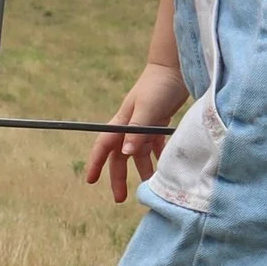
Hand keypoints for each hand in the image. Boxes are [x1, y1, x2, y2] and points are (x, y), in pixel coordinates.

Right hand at [85, 59, 189, 198]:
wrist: (176, 67)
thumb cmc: (159, 85)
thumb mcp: (149, 109)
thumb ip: (137, 131)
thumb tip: (125, 153)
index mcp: (123, 121)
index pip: (104, 145)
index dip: (96, 163)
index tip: (90, 181)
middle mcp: (131, 125)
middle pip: (120, 155)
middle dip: (118, 176)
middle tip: (120, 198)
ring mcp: (145, 124)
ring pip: (139, 153)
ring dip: (142, 169)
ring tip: (149, 186)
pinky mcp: (159, 122)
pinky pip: (156, 144)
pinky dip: (159, 156)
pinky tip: (166, 167)